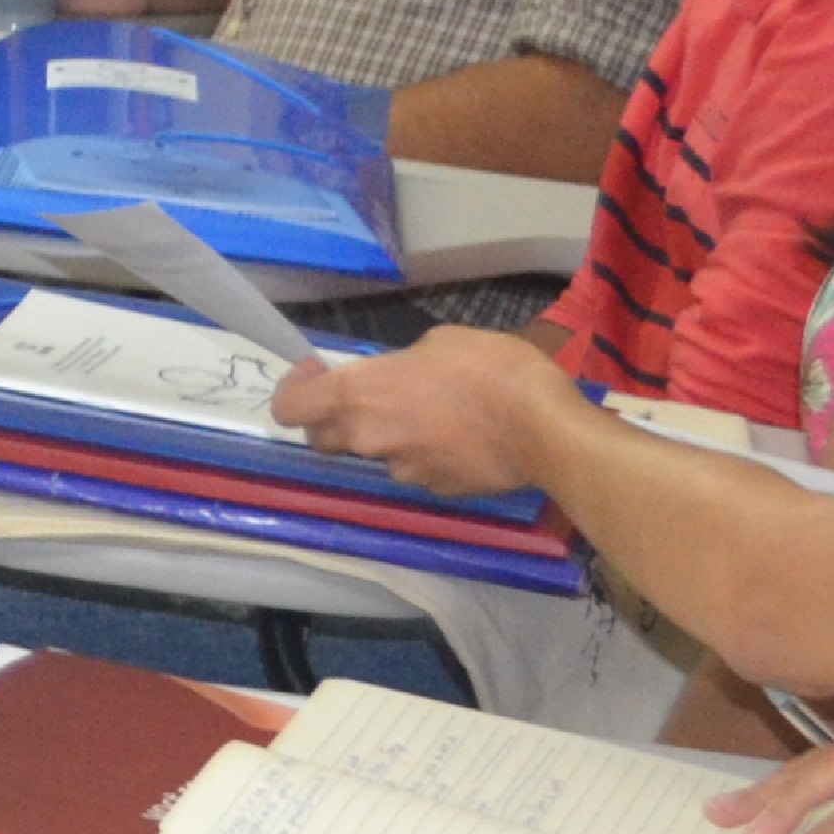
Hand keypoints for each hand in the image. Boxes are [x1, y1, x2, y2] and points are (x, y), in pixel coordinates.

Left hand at [269, 323, 578, 495]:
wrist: (543, 428)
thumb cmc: (489, 369)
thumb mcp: (440, 343)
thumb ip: (403, 364)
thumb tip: (404, 379)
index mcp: (357, 394)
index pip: (290, 409)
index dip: (295, 393)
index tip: (317, 377)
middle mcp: (368, 437)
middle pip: (325, 438)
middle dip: (336, 422)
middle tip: (370, 400)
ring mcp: (402, 469)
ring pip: (379, 454)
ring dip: (393, 438)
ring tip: (437, 416)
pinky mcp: (437, 490)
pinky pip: (420, 470)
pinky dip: (430, 456)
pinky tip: (463, 439)